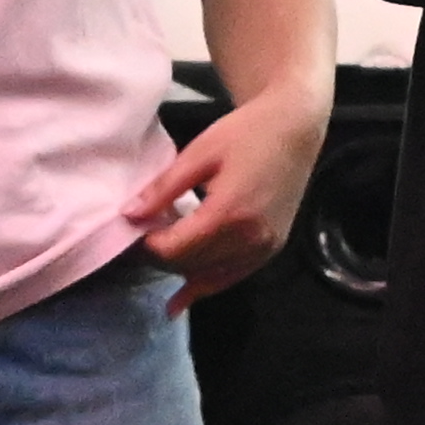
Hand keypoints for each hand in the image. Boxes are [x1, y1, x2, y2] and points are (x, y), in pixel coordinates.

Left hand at [132, 93, 325, 297]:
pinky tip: (184, 296)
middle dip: (162, 257)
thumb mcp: (198, 154)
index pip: (174, 249)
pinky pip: (233, 277)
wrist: (296, 128)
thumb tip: (129, 215)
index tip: (134, 229)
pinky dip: (208, 283)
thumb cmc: (246, 133)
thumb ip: (163, 189)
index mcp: (228, 213)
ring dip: (183, 271)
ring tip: (158, 262)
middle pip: (190, 265)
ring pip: (210, 277)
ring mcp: (265, 248)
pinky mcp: (273, 249)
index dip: (148, 245)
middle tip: (144, 240)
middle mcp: (250, 239)